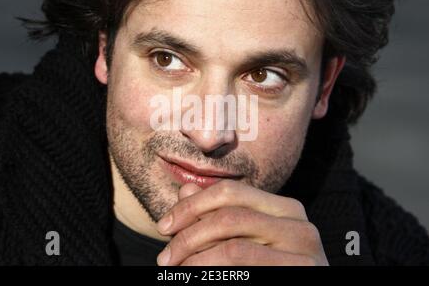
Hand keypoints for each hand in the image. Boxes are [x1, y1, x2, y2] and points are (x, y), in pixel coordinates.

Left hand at [156, 180, 327, 265]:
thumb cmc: (273, 268)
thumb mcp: (247, 239)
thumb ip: (219, 215)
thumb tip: (185, 190)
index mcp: (286, 208)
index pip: (230, 192)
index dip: (191, 206)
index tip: (164, 226)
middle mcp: (299, 226)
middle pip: (228, 217)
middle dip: (187, 236)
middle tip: (164, 258)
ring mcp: (304, 254)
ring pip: (232, 248)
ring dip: (194, 261)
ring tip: (176, 271)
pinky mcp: (301, 274)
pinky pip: (242, 271)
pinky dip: (211, 274)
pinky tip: (197, 278)